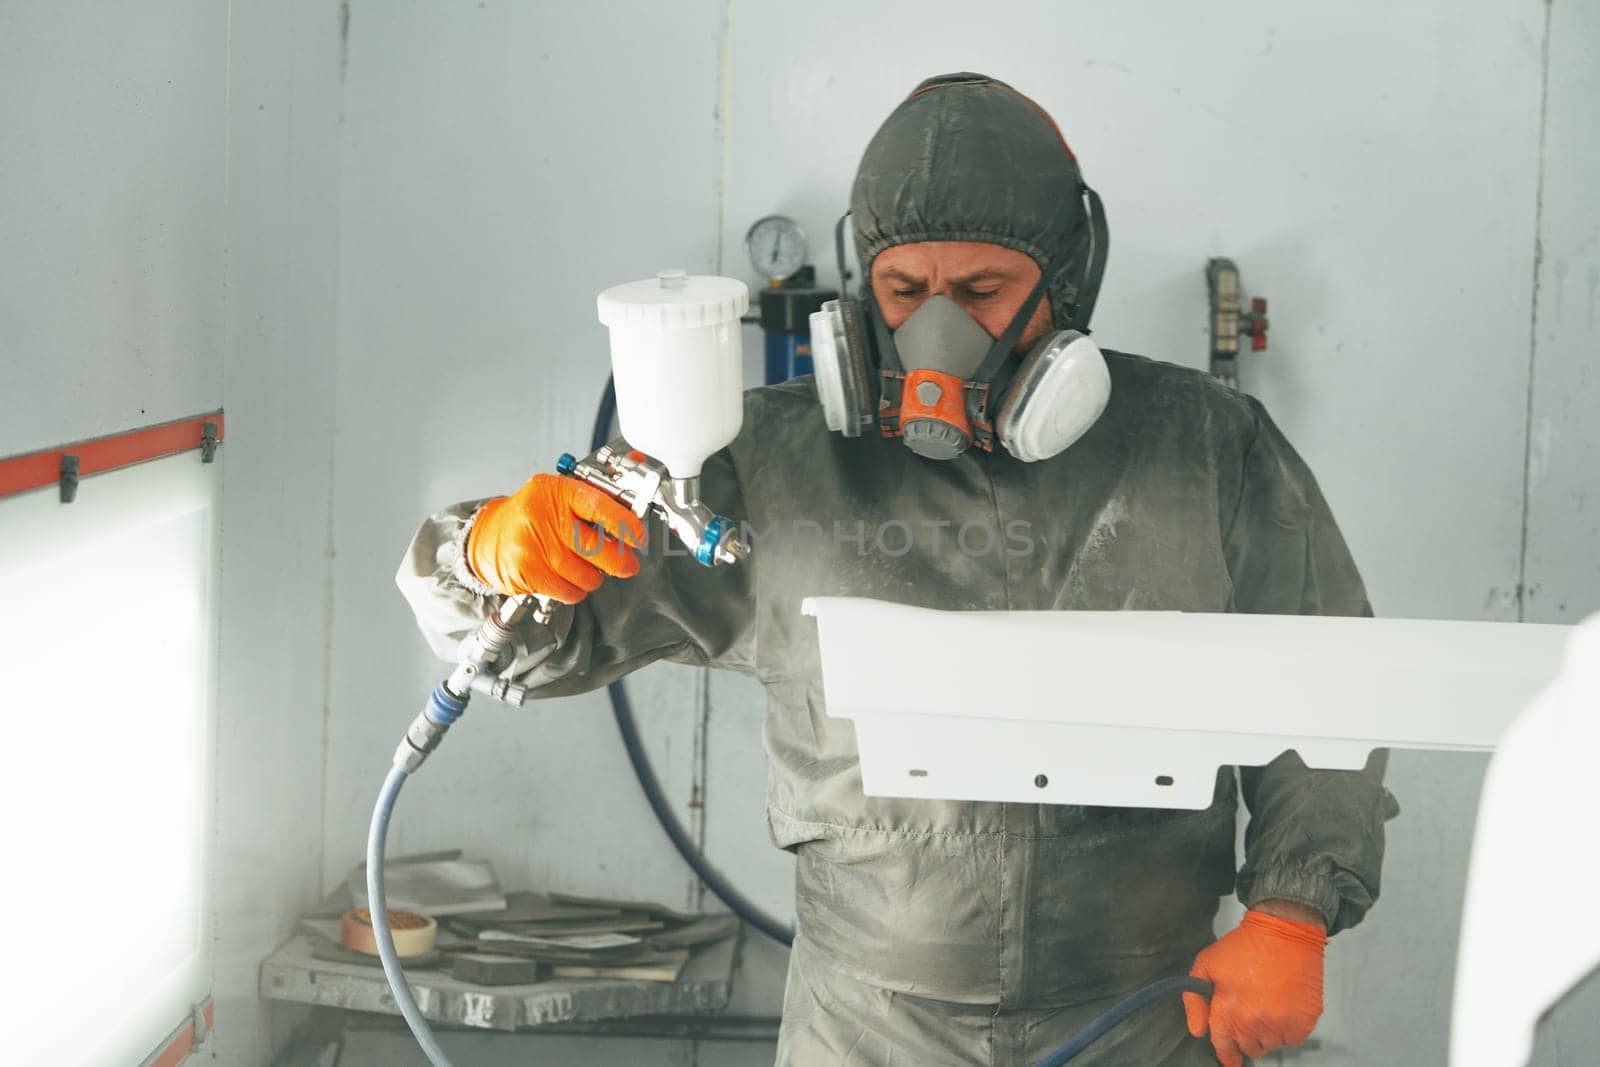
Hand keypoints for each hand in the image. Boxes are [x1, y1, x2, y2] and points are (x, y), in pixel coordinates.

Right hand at [466, 473, 645, 600]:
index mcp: (556, 491)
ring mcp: (533, 547)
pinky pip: (569, 591)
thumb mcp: (559, 495)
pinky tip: (568, 577)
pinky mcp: (528, 573)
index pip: (598, 505)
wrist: (488, 537)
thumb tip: (636, 480)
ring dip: (594, 577)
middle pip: (596, 547)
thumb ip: (598, 495)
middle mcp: (543, 517)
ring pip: (586, 574)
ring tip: (586, 567)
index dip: (624, 524)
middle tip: (627, 564)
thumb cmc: (530, 515)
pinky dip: (576, 590)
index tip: (638, 536)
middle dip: (620, 561)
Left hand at [1183, 908, 1327, 1066]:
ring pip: (1271, 1045)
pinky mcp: (1303, 1021)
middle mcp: (1254, 1021)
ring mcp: (1281, 1023)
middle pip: (1249, 1047)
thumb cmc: (1245, 945)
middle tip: (1250, 1016)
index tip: (1229, 1058)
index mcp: (1228, 1009)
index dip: (1226, 1054)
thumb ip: (1194, 999)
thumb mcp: (1206, 964)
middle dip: (1246, 1037)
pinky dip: (1288, 1031)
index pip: (1223, 1046)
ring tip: (1267, 1007)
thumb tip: (1197, 1030)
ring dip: (1267, 1033)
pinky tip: (1283, 1009)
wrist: (1284, 932)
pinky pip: (1292, 1040)